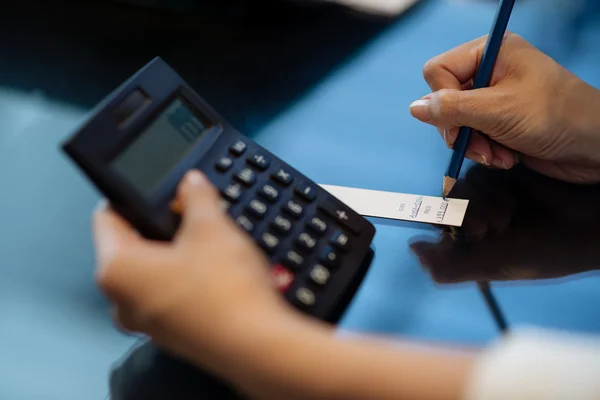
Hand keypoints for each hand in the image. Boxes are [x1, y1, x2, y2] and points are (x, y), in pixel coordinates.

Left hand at [92, 170, 292, 377]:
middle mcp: (122, 300)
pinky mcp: (173, 332)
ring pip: (155, 272)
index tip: (156, 189)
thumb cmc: (225, 293)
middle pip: (133, 246)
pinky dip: (190, 280)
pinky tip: (220, 272)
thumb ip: (196, 196)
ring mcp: (147, 321)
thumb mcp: (212, 226)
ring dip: (180, 253)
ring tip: (213, 243)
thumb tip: (192, 184)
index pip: (108, 217)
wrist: (257, 344)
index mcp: (116, 270)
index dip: (133, 196)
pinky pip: (173, 295)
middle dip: (164, 226)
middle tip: (193, 214)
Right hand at [410, 33, 599, 182]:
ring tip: (497, 154)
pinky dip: (485, 151)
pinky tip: (505, 157)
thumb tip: (414, 108)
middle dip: (460, 129)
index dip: (441, 99)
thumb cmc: (555, 117)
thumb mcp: (497, 110)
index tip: (457, 123)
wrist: (595, 147)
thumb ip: (451, 109)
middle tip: (477, 144)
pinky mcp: (500, 123)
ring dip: (474, 145)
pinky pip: (473, 137)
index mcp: (490, 53)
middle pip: (445, 100)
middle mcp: (490, 72)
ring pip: (457, 123)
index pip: (438, 71)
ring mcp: (495, 99)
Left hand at [410, 164, 599, 282]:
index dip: (446, 226)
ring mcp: (488, 192)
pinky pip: (481, 169)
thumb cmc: (538, 254)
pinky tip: (516, 197)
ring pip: (463, 184)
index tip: (468, 233)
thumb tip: (412, 247)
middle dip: (469, 215)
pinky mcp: (501, 173)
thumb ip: (447, 266)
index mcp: (467, 241)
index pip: (437, 226)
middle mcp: (474, 215)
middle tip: (497, 227)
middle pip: (448, 202)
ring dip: (485, 200)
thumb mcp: (490, 267)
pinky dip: (494, 183)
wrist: (586, 228)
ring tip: (511, 215)